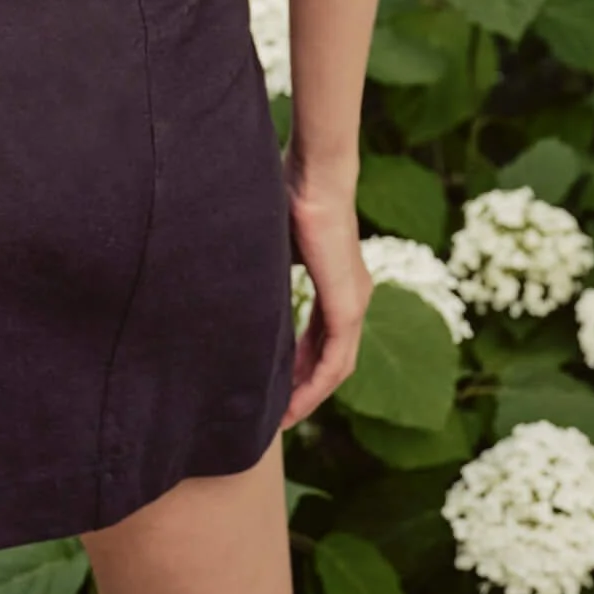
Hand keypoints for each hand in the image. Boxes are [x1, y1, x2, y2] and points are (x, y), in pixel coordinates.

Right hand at [278, 171, 372, 428]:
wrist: (314, 175)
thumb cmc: (290, 195)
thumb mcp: (275, 243)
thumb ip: (267, 268)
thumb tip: (239, 281)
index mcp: (338, 281)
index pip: (323, 336)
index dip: (302, 363)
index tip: (279, 384)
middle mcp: (353, 296)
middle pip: (333, 357)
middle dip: (306, 387)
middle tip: (280, 413)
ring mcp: (354, 301)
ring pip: (338, 365)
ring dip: (313, 393)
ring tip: (286, 417)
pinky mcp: (349, 305)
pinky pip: (337, 359)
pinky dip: (318, 383)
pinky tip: (297, 401)